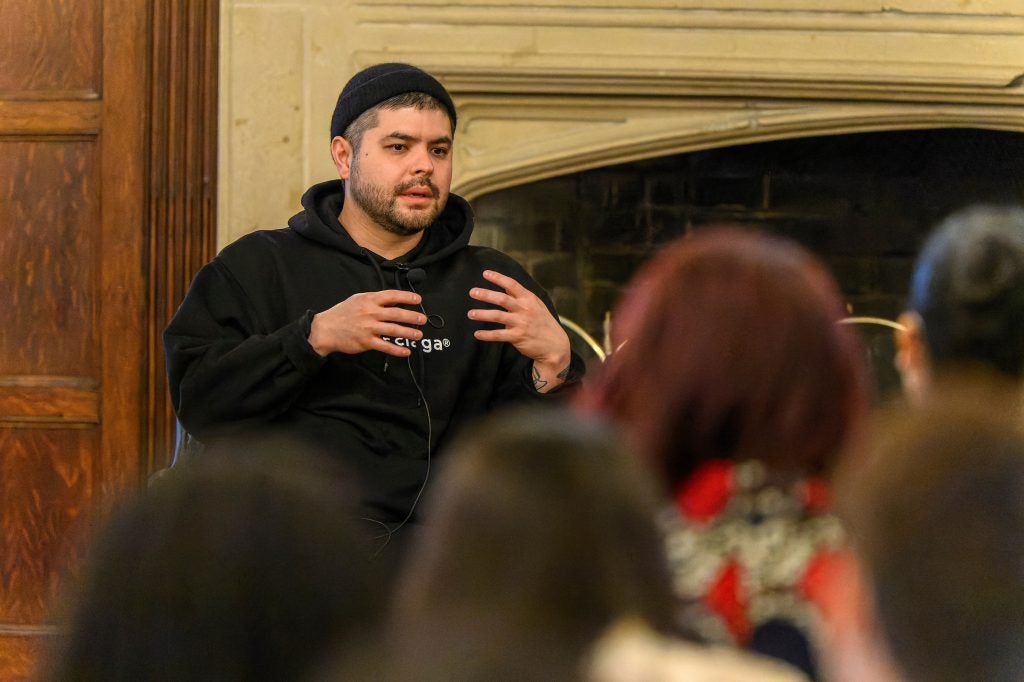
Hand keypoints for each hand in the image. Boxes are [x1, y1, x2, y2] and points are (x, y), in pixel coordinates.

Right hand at [308, 290, 425, 356]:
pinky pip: (385, 346)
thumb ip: (375, 299)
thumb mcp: (358, 299)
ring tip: (419, 335)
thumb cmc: (343, 313)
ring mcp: (368, 328)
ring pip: (393, 330)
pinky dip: (397, 350)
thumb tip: (394, 300)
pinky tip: (406, 351)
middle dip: (412, 317)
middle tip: (423, 319)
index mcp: (369, 300)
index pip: (392, 296)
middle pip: (396, 314)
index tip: (418, 300)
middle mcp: (370, 313)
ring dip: (408, 333)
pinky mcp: (366, 342)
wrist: (326, 329)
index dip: (407, 297)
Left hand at [468, 270, 570, 391]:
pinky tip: (477, 334)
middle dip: (486, 294)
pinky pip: (499, 335)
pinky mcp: (518, 337)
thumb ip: (520, 296)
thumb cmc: (543, 323)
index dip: (498, 278)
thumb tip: (505, 286)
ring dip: (482, 314)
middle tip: (473, 292)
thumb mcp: (536, 305)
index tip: (485, 274)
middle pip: (502, 299)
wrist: (555, 345)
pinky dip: (487, 335)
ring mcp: (521, 323)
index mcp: (529, 299)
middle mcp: (525, 309)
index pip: (512, 284)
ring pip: (498, 316)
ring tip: (470, 314)